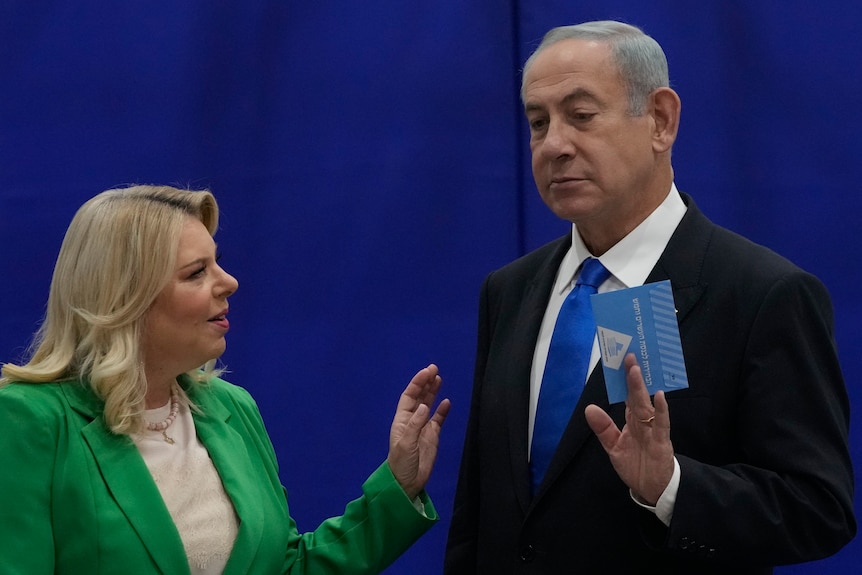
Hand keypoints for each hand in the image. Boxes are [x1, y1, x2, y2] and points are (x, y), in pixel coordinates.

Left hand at [388, 364, 450, 499]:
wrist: (407, 482)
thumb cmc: (401, 463)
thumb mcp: (406, 444)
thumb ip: (415, 425)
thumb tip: (424, 406)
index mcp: (402, 420)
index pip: (410, 396)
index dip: (417, 383)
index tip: (426, 372)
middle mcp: (412, 420)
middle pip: (419, 397)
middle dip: (425, 383)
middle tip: (434, 369)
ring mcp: (423, 427)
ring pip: (429, 405)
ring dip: (433, 392)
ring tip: (439, 378)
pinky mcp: (432, 436)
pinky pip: (438, 419)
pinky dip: (442, 410)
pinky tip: (447, 401)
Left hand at [585, 353, 673, 504]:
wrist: (652, 490)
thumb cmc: (636, 466)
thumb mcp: (614, 447)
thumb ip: (603, 428)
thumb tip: (589, 409)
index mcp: (632, 421)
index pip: (627, 396)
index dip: (623, 380)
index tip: (619, 361)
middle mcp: (643, 422)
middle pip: (637, 396)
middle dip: (632, 377)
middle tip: (628, 356)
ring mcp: (653, 430)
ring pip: (646, 405)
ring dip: (641, 388)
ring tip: (636, 370)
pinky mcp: (662, 442)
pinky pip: (661, 424)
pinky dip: (660, 410)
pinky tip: (658, 396)